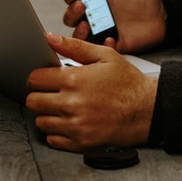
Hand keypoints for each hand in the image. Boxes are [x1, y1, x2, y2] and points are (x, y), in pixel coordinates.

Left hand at [25, 33, 157, 150]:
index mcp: (74, 80)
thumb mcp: (104, 56)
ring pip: (41, 122)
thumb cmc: (128, 83)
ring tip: (60, 108)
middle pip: (33, 102)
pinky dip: (56, 133)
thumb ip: (74, 46)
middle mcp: (72, 104)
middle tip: (49, 94)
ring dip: (46, 115)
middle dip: (38, 95)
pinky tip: (67, 123)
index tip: (43, 79)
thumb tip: (50, 38)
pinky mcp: (82, 142)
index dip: (36, 77)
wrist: (148, 110)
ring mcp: (76, 125)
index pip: (34, 80)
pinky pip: (53, 140)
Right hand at [63, 0, 166, 52]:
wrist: (162, 14)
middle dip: (71, 12)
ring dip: (80, 32)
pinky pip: (103, 49)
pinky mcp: (114, 44)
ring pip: (82, 37)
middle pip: (72, 18)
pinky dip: (104, 44)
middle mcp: (94, 17)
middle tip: (80, 5)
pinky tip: (110, 38)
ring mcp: (102, 31)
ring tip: (87, 24)